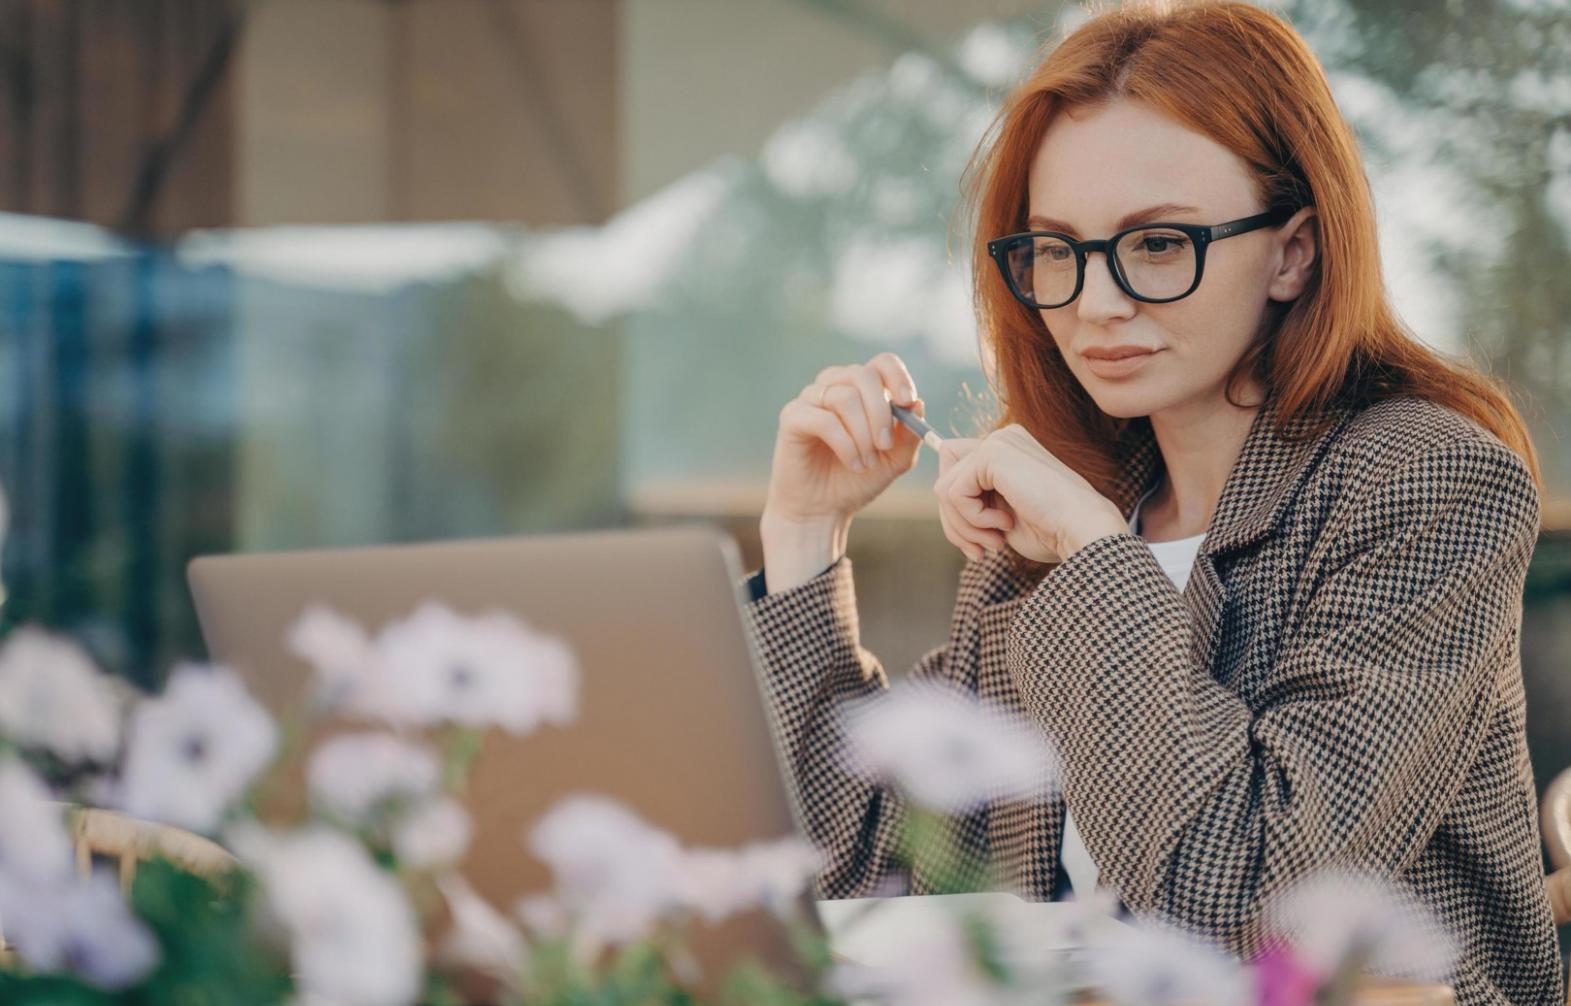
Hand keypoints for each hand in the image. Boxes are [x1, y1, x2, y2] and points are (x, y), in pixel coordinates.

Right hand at [763, 352, 926, 527]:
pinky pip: (824, 419)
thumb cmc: (857, 481)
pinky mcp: (792, 417)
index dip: (897, 376)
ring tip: (867, 463)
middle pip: (863, 375)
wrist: (824, 509)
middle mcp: (835, 386)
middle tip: (886, 445)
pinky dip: (845, 444)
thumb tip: (918, 403)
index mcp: (862, 390)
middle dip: (881, 412)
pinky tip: (853, 463)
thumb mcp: (895, 460)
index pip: (881, 363)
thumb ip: (909, 434)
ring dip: (863, 435)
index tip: (907, 401)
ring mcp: (811, 399)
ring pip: (844, 397)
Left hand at [932, 424, 1127, 562]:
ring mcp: (998, 442)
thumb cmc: (1052, 531)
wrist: (1081, 529)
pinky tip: (1004, 525)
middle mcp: (1002, 439)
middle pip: (944, 478)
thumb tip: (944, 496)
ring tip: (995, 542)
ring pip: (944, 488)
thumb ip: (974, 502)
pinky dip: (971, 519)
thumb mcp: (1002, 515)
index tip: (976, 545)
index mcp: (1008, 452)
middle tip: (981, 550)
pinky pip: (953, 492)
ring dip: (964, 526)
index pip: (955, 473)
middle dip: (955, 523)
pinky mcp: (993, 453)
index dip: (956, 513)